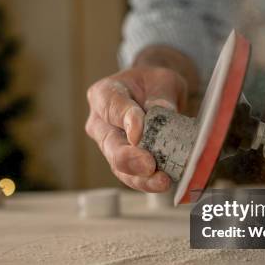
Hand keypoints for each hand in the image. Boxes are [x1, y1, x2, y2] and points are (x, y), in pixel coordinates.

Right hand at [85, 67, 187, 191]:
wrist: (156, 97)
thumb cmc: (153, 86)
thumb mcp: (162, 81)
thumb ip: (162, 96)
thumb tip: (164, 114)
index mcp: (103, 94)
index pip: (112, 108)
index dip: (125, 121)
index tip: (138, 134)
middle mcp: (100, 123)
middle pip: (110, 144)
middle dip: (129, 158)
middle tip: (148, 164)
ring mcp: (109, 146)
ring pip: (118, 166)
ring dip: (140, 177)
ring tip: (161, 181)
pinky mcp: (123, 164)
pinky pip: (131, 177)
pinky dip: (147, 182)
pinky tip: (163, 183)